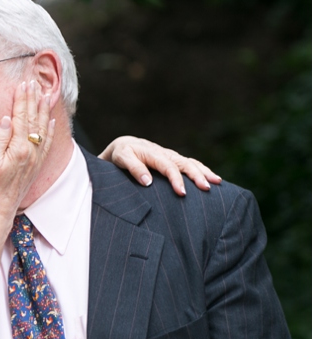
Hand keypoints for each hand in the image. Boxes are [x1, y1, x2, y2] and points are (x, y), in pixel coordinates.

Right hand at [0, 80, 54, 215]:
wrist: (1, 207)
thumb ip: (1, 139)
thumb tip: (8, 119)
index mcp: (18, 148)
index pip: (21, 118)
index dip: (22, 100)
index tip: (22, 85)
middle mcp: (31, 151)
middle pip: (33, 120)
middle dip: (33, 100)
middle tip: (34, 83)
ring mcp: (36, 158)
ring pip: (43, 129)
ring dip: (44, 111)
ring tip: (45, 95)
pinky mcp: (37, 165)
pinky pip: (48, 143)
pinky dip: (51, 130)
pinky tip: (52, 121)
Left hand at [99, 136, 221, 195]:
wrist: (124, 146)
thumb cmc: (121, 154)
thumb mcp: (121, 159)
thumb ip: (134, 168)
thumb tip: (148, 182)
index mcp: (152, 153)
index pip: (168, 166)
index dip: (176, 179)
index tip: (182, 193)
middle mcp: (165, 153)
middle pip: (184, 163)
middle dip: (196, 176)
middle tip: (206, 188)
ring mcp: (171, 156)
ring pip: (191, 162)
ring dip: (204, 172)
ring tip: (217, 182)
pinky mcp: (174, 159)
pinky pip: (191, 163)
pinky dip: (202, 170)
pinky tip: (213, 178)